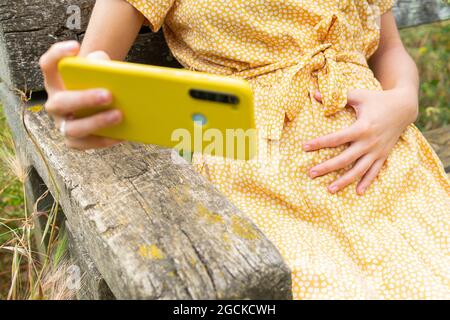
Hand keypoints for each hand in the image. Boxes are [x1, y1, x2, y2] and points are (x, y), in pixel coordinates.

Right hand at [40, 41, 122, 149]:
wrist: (100, 104)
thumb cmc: (97, 83)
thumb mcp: (98, 71)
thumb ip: (100, 63)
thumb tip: (105, 65)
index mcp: (56, 82)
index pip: (48, 65)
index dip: (58, 55)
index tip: (76, 46)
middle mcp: (55, 104)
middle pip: (61, 102)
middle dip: (84, 99)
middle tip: (108, 95)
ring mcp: (63, 124)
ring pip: (72, 129)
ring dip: (97, 123)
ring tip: (119, 115)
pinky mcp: (75, 141)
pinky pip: (86, 144)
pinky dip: (105, 140)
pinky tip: (122, 135)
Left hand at [303, 88, 417, 194]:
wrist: (404, 107)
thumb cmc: (377, 99)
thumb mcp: (358, 95)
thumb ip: (337, 97)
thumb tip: (314, 94)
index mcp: (361, 127)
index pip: (336, 138)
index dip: (319, 143)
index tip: (304, 147)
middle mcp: (369, 142)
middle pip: (345, 159)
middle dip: (327, 167)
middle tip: (311, 173)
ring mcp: (377, 151)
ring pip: (359, 170)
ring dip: (344, 180)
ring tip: (330, 189)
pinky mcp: (383, 155)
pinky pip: (374, 172)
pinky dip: (367, 182)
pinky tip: (358, 192)